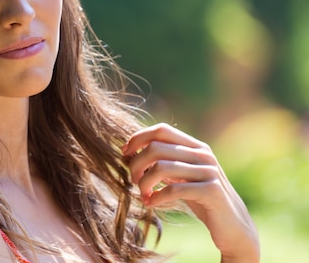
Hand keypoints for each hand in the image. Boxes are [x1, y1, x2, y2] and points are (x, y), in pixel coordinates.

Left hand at [122, 123, 259, 262]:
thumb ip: (164, 162)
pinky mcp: (212, 191)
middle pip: (156, 148)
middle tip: (132, 180)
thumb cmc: (200, 199)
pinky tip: (151, 203)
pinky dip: (157, 197)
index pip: (161, 130)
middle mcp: (203, 155)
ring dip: (144, 182)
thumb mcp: (181, 176)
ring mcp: (209, 172)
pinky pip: (174, 189)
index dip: (138, 138)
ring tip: (142, 193)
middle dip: (136, 164)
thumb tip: (129, 153)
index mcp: (195, 146)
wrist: (233, 227)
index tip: (125, 154)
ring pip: (161, 167)